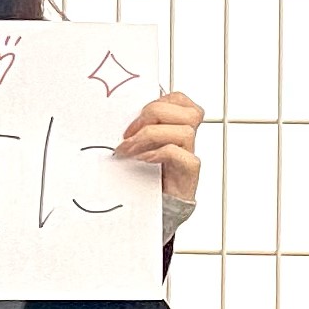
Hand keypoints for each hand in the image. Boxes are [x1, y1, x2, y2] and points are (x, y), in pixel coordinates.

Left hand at [117, 89, 203, 204]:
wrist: (147, 208)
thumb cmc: (140, 175)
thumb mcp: (135, 144)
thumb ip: (135, 127)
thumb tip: (118, 111)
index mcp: (175, 126)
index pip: (179, 99)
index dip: (158, 100)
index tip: (134, 116)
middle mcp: (186, 140)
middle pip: (188, 112)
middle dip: (153, 115)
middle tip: (129, 133)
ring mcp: (189, 156)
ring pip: (185, 132)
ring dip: (151, 136)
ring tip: (129, 150)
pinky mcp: (188, 174)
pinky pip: (182, 156)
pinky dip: (160, 154)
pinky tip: (143, 160)